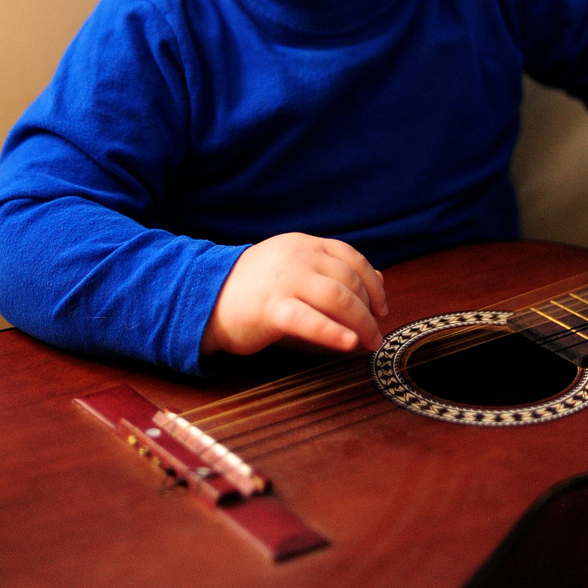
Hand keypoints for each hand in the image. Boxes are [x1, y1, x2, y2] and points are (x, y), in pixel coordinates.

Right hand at [200, 232, 388, 357]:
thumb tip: (379, 280)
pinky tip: (348, 343)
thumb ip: (332, 270)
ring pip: (338, 298)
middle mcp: (298, 257)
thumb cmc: (255, 286)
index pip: (352, 258)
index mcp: (305, 244)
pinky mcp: (271, 308)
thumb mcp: (295, 267)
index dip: (373, 284)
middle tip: (376, 333)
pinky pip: (310, 320)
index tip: (382, 308)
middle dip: (370, 310)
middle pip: (349, 281)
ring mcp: (285, 281)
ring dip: (361, 323)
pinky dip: (334, 332)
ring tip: (367, 342)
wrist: (206, 296)